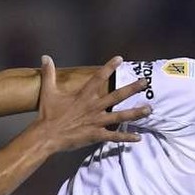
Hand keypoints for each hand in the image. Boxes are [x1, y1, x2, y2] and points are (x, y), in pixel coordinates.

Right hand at [32, 56, 149, 153]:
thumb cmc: (48, 114)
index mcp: (84, 95)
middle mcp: (94, 106)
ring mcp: (97, 121)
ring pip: (120, 116)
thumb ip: (49, 73)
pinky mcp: (96, 135)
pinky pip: (114, 136)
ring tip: (149, 109)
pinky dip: (126, 138)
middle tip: (145, 82)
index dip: (109, 67)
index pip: (99, 77)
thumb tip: (45, 56)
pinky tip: (138, 138)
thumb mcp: (48, 91)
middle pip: (117, 95)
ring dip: (136, 113)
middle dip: (132, 88)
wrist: (47, 135)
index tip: (120, 59)